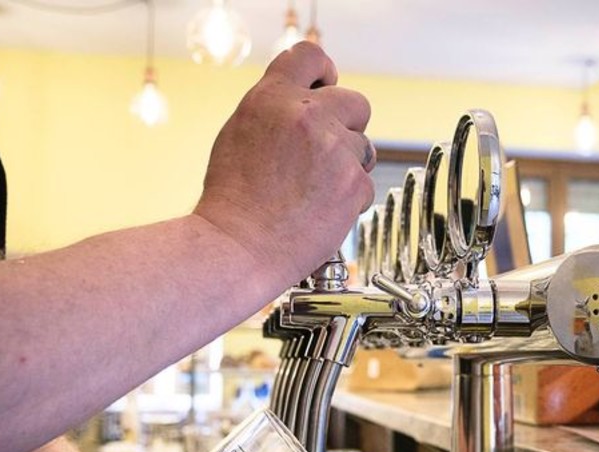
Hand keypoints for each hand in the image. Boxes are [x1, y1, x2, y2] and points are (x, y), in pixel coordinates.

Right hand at [195, 41, 375, 285]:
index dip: (325, 74)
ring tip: (316, 193)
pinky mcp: (353, 184)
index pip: (311, 56)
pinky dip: (350, 200)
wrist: (237, 248)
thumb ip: (275, 112)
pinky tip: (322, 213)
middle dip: (347, 127)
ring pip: (364, 147)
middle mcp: (306, 116)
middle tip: (327, 156)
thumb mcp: (240, 135)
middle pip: (356, 103)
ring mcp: (334, 149)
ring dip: (348, 167)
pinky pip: (366, 184)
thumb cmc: (232, 202)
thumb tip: (305, 104)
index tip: (327, 90)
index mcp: (272, 98)